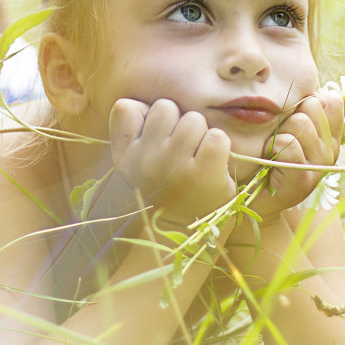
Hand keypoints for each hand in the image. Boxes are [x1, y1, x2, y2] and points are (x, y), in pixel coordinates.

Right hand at [108, 98, 236, 226]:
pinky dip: (220, 146)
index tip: (154, 142)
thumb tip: (145, 104)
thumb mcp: (135, 165)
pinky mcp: (203, 174)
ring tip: (197, 158)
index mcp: (124, 157)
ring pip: (194, 119)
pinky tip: (213, 163)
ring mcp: (173, 166)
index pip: (126, 107)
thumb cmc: (165, 192)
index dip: (146, 119)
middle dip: (178, 124)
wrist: (183, 240)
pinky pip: (217, 136)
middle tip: (182, 152)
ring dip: (201, 135)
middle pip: (166, 107)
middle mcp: (144, 160)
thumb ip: (132, 131)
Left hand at [248, 91, 343, 221]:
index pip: (331, 101)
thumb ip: (301, 108)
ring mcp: (320, 167)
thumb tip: (313, 89)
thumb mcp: (286, 128)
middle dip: (288, 117)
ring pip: (300, 123)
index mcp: (330, 137)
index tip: (291, 121)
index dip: (306, 103)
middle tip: (279, 140)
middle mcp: (331, 152)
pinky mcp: (303, 180)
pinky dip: (271, 148)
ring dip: (278, 133)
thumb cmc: (265, 157)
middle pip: (313, 106)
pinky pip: (287, 143)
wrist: (251, 199)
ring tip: (273, 151)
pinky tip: (269, 162)